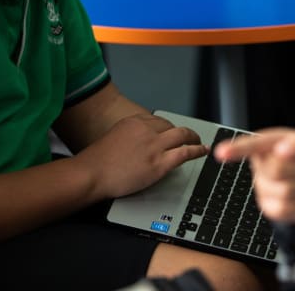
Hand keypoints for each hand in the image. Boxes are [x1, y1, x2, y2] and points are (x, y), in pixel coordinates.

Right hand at [77, 114, 207, 198]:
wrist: (91, 173)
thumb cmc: (97, 161)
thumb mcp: (114, 137)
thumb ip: (130, 137)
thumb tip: (142, 144)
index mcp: (134, 122)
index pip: (158, 121)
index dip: (168, 128)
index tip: (172, 132)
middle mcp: (146, 130)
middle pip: (172, 126)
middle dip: (183, 132)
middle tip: (189, 136)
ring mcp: (154, 146)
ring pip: (183, 135)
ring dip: (194, 138)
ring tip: (199, 142)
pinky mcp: (159, 163)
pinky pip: (185, 153)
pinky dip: (197, 151)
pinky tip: (202, 152)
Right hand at [215, 128, 294, 226]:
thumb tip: (281, 149)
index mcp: (269, 143)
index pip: (251, 145)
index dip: (236, 149)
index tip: (222, 152)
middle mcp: (262, 164)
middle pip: (276, 170)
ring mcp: (263, 186)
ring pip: (283, 190)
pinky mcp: (269, 207)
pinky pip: (284, 208)